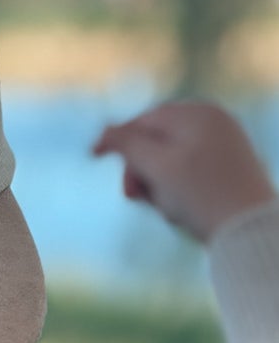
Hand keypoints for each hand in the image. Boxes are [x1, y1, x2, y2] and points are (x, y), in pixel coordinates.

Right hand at [90, 98, 275, 244]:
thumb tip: (105, 130)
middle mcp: (215, 122)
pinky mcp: (230, 167)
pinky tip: (180, 208)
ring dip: (157, 182)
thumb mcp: (156, 166)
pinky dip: (176, 188)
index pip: (144, 120)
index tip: (93, 156)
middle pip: (157, 140)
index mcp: (198, 114)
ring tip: (163, 207)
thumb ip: (127, 144)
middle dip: (139, 168)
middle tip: (133, 196)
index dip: (116, 138)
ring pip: (171, 158)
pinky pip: (189, 171)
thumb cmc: (201, 195)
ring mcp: (225, 144)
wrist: (249, 229)